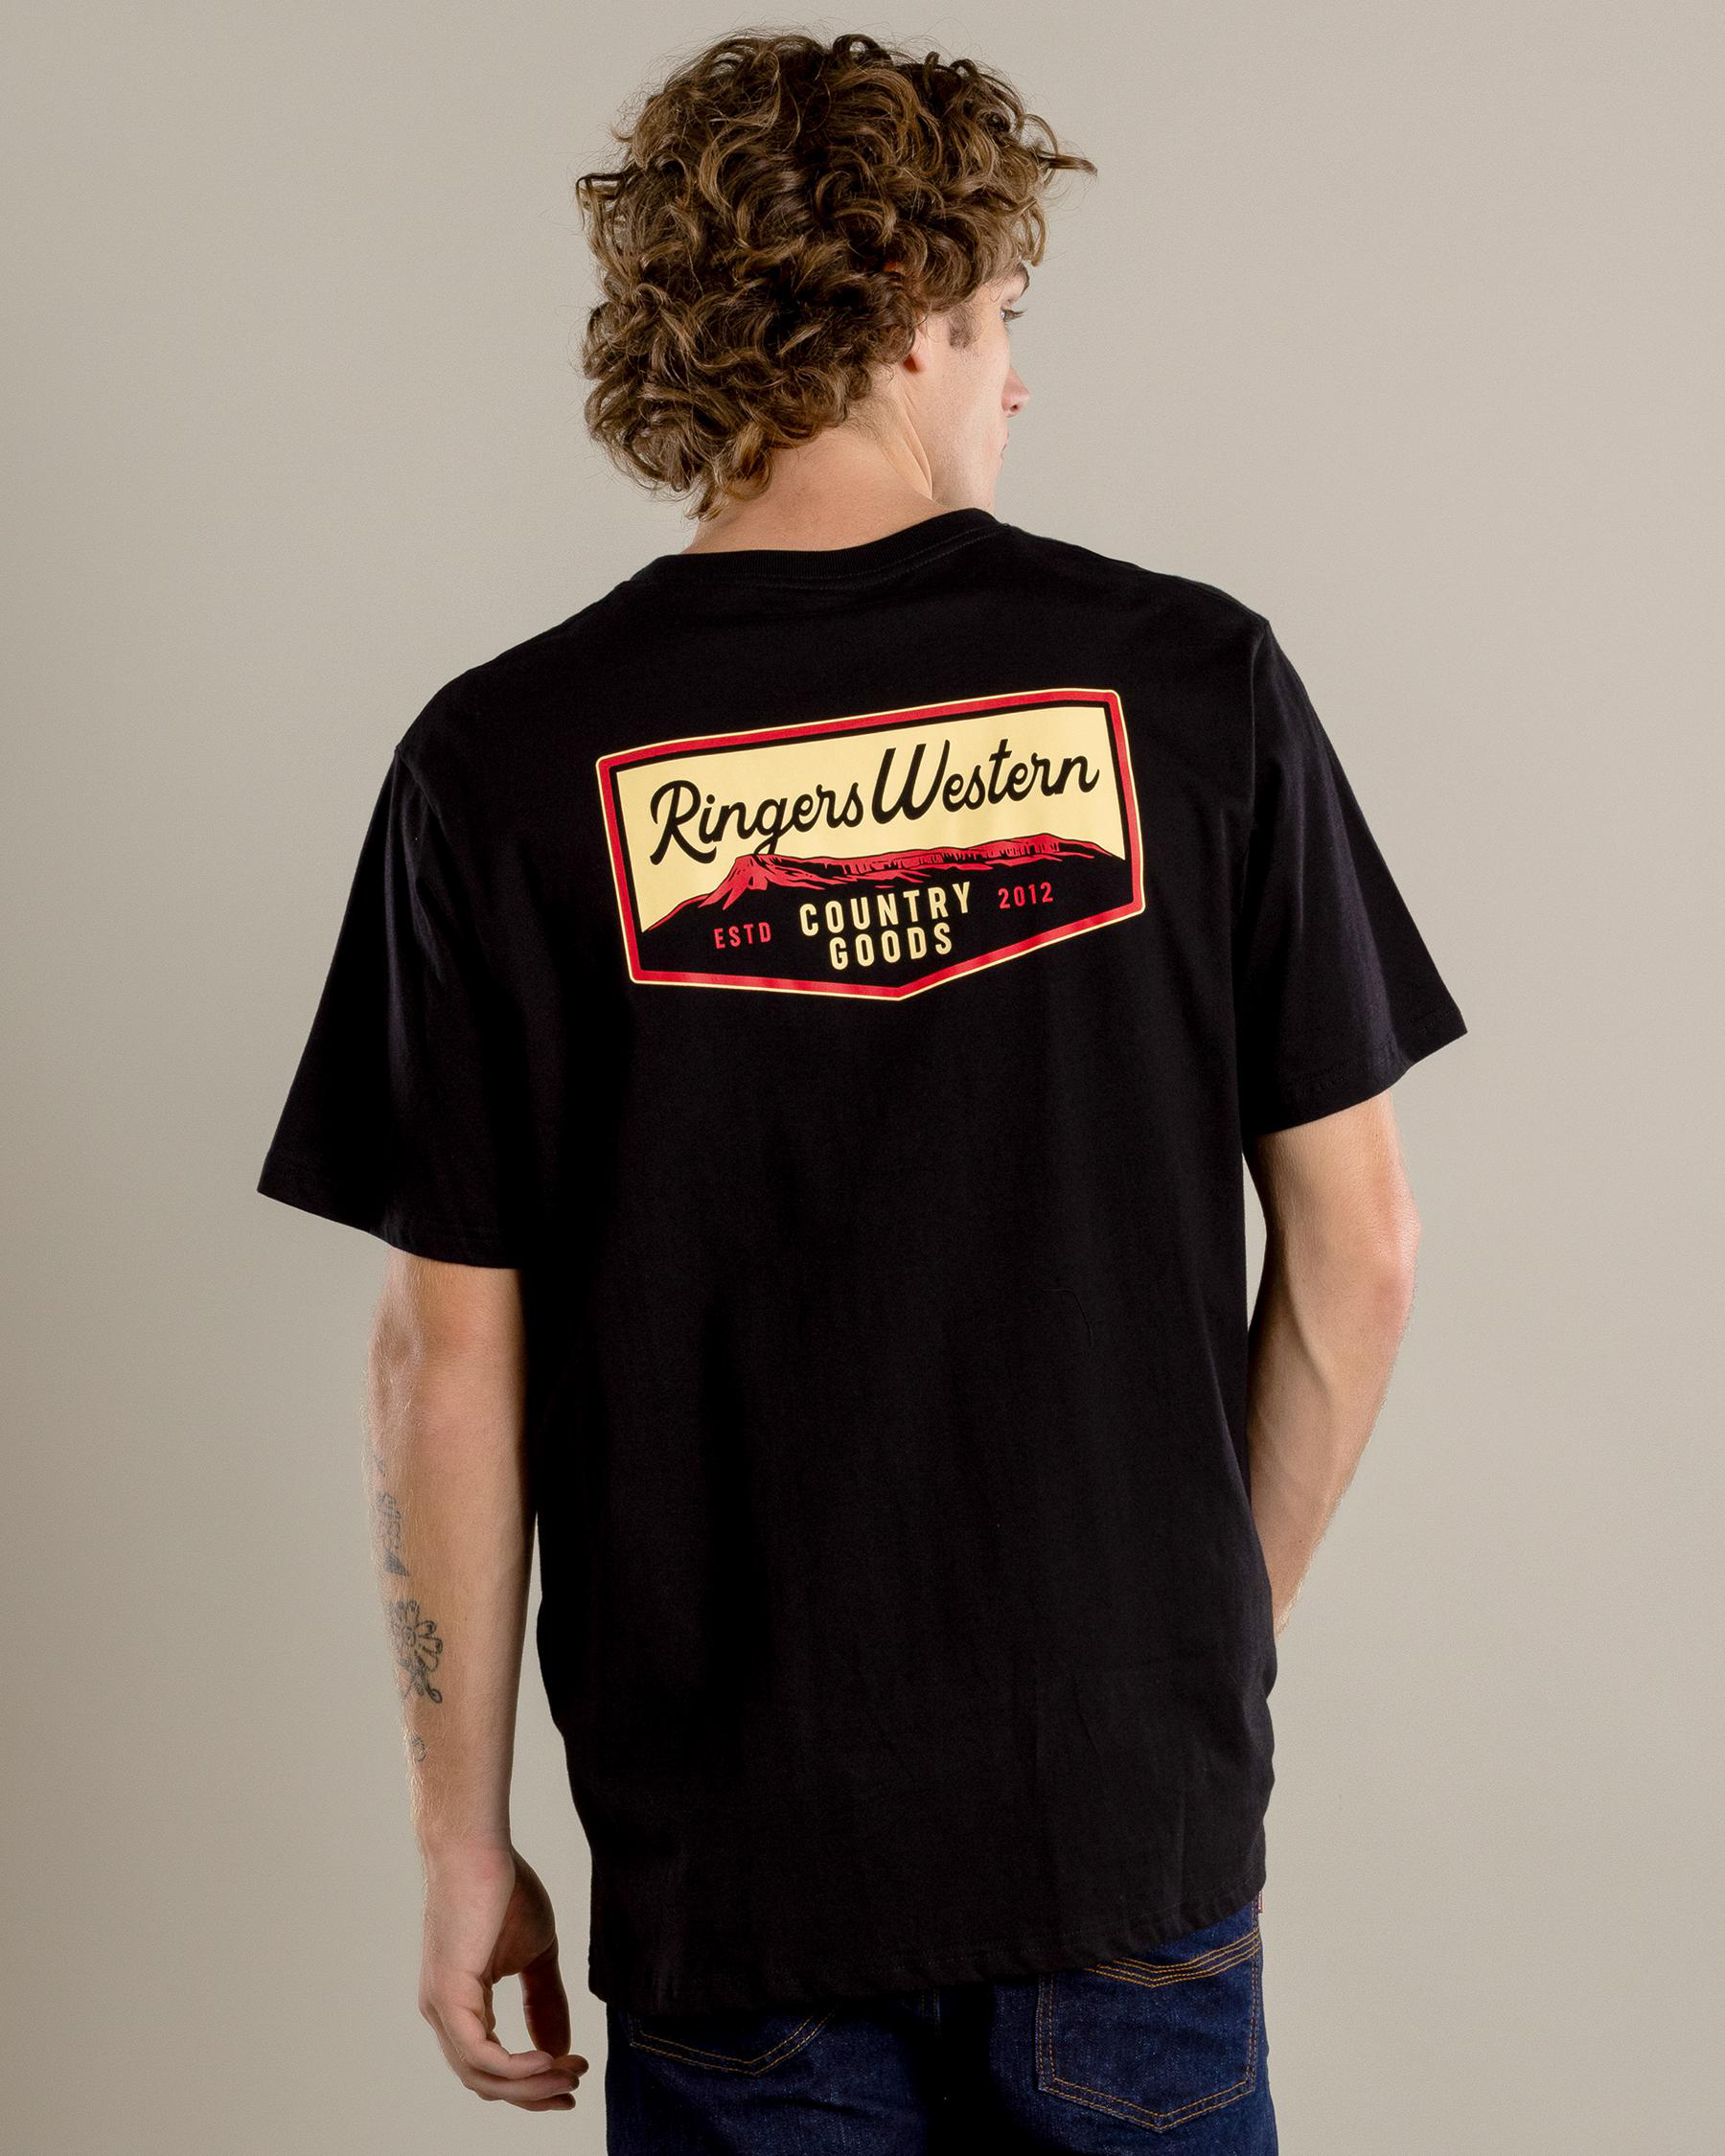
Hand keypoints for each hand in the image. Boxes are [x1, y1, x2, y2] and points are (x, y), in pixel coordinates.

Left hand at [418, 1841, 588, 2111]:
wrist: (479, 1847)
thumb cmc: (504, 1890)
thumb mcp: (536, 1955)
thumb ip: (544, 2002)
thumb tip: (560, 2050)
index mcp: (460, 2005)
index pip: (490, 2066)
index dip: (532, 2082)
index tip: (573, 2078)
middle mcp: (443, 2014)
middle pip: (485, 2082)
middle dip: (533, 2094)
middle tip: (574, 2088)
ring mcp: (441, 2007)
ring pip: (481, 2075)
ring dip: (530, 2084)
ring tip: (569, 2074)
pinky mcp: (449, 1995)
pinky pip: (479, 2054)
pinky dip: (515, 2067)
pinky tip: (548, 2059)